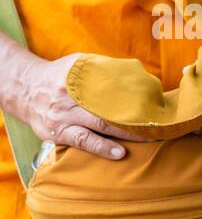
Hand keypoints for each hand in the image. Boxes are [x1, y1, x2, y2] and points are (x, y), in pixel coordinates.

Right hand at [16, 53, 147, 159]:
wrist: (24, 89)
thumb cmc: (59, 77)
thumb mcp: (79, 65)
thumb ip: (103, 70)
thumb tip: (136, 74)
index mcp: (78, 78)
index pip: (111, 86)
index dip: (135, 96)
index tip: (156, 103)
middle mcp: (70, 96)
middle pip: (108, 107)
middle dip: (137, 117)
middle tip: (160, 124)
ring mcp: (63, 116)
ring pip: (98, 125)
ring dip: (125, 133)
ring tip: (148, 139)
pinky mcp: (57, 132)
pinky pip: (82, 141)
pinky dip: (101, 147)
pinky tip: (119, 153)